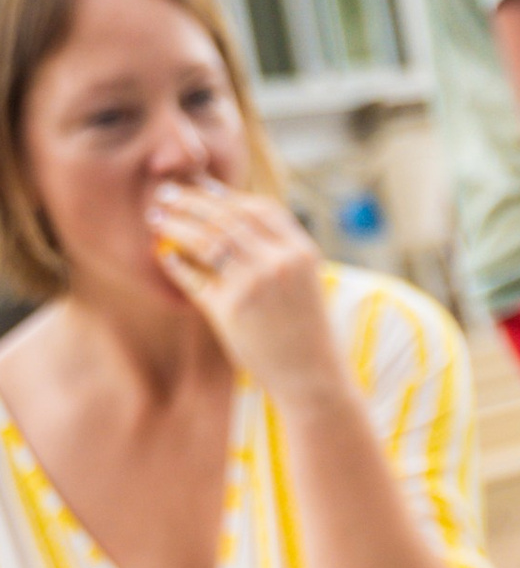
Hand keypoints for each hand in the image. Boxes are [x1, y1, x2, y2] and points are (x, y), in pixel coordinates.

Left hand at [148, 181, 346, 410]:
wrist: (314, 380)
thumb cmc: (306, 333)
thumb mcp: (303, 284)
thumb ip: (276, 252)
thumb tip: (228, 218)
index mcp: (302, 252)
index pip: (258, 208)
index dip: (225, 194)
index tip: (200, 187)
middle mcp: (280, 262)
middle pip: (226, 217)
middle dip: (190, 201)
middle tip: (165, 194)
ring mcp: (255, 284)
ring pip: (205, 239)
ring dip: (175, 224)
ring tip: (156, 219)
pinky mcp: (231, 309)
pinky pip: (193, 275)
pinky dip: (175, 262)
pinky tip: (165, 256)